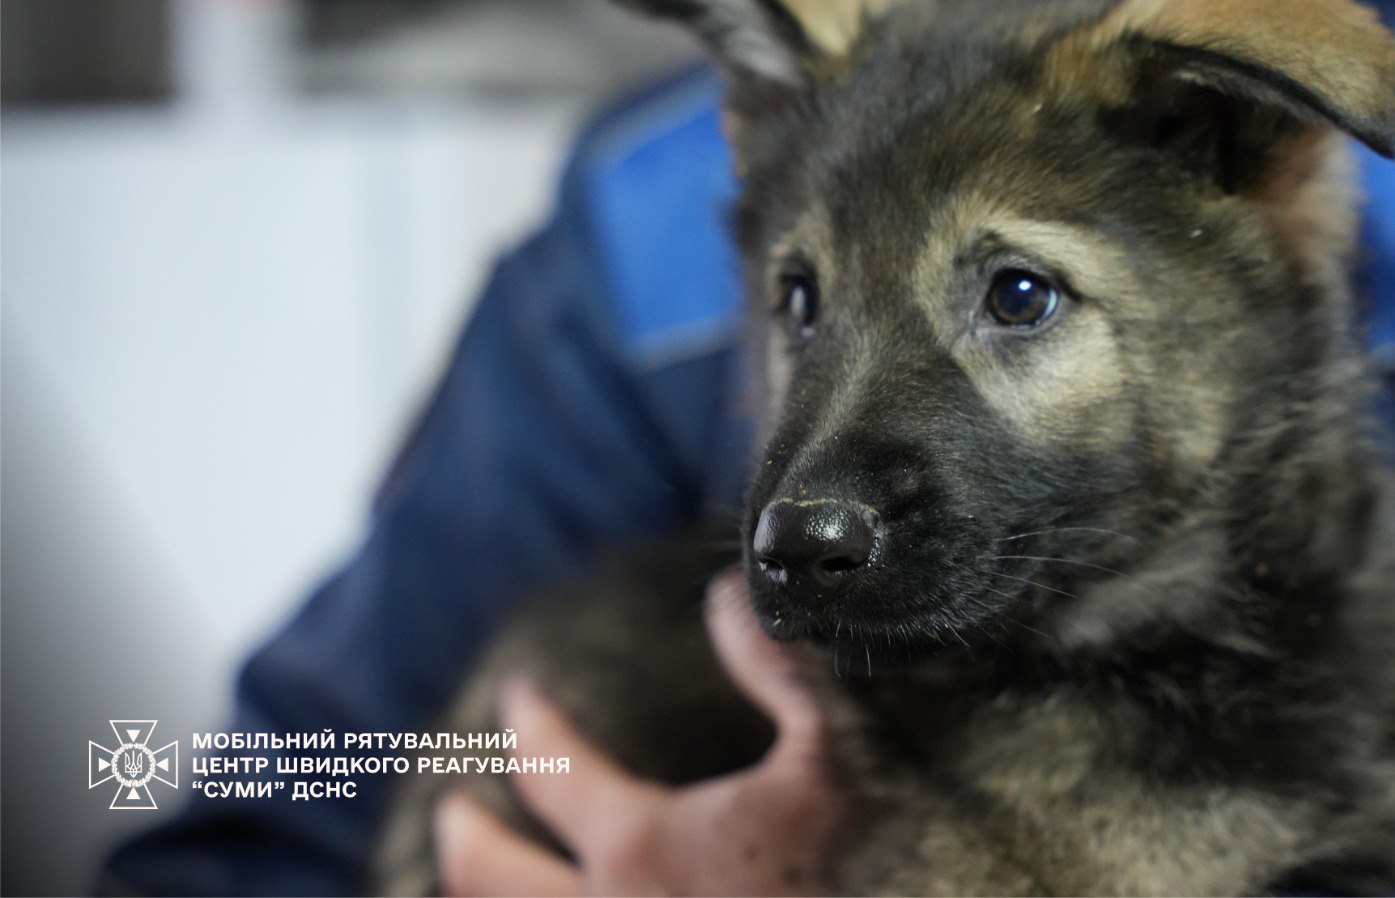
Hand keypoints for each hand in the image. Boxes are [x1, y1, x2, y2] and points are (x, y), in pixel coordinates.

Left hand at [433, 571, 850, 895]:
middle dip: (469, 836)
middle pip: (492, 878)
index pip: (553, 770)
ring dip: (483, 896)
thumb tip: (727, 598)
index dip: (532, 721)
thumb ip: (780, 671)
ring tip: (474, 880)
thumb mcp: (836, 758)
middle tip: (455, 806)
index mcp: (641, 845)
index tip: (523, 693)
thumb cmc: (866, 870)